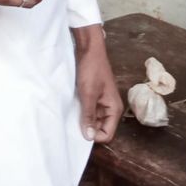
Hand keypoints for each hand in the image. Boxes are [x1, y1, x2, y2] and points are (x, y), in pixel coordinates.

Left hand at [74, 26, 123, 143]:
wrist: (88, 48)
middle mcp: (110, 107)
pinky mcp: (93, 96)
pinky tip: (71, 108)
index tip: (79, 131)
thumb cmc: (91, 69)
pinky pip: (88, 110)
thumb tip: (89, 137)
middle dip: (88, 129)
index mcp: (114, 108)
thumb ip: (89, 116)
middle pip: (100, 128)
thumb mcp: (88, 94)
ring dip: (83, 120)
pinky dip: (81, 111)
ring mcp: (101, 102)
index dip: (94, 136)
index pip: (107, 134)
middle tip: (72, 125)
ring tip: (71, 116)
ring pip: (93, 120)